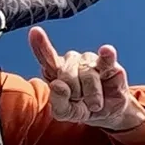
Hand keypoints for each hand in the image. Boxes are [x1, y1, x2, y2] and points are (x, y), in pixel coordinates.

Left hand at [28, 27, 144, 130]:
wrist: (109, 112)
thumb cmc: (83, 108)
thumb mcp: (67, 112)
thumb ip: (57, 102)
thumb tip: (57, 85)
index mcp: (55, 70)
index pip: (46, 56)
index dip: (41, 44)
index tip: (35, 32)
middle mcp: (70, 60)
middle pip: (67, 75)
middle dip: (75, 95)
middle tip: (81, 102)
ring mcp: (89, 59)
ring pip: (87, 75)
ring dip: (92, 95)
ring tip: (94, 103)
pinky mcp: (108, 62)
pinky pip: (106, 58)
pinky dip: (107, 55)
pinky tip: (106, 51)